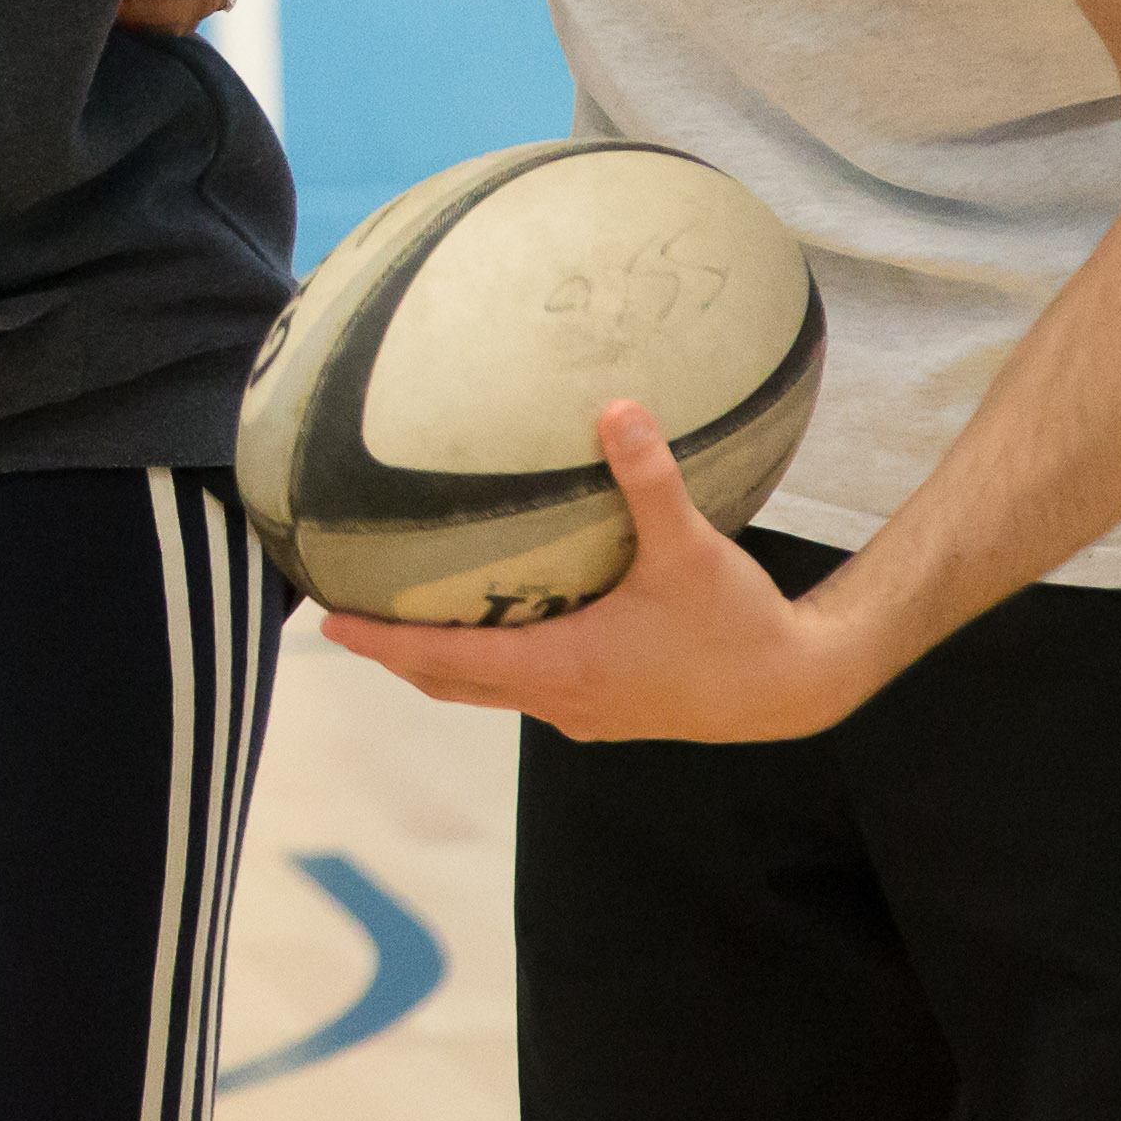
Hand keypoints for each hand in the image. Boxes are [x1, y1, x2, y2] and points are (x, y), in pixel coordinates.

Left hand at [316, 403, 890, 744]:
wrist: (794, 688)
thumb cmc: (739, 625)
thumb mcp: (690, 548)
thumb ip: (648, 479)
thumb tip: (616, 407)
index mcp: (561, 666)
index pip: (444, 657)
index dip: (381, 641)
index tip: (327, 623)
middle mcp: (559, 699)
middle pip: (449, 682)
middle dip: (392, 652)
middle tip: (340, 619)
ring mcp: (582, 713)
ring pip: (486, 690)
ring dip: (440, 661)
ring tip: (399, 619)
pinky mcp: (606, 711)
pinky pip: (525, 688)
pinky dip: (490, 662)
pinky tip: (497, 622)